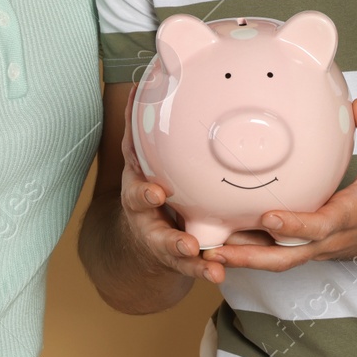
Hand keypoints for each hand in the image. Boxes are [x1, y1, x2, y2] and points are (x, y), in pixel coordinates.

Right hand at [116, 120, 226, 284]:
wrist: (136, 237)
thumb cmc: (146, 186)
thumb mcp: (139, 160)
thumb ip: (143, 129)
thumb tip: (144, 82)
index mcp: (139, 194)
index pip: (137, 193)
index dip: (145, 193)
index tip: (157, 194)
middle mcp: (149, 224)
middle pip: (157, 236)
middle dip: (171, 239)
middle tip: (188, 244)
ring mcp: (164, 244)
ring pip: (177, 255)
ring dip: (193, 262)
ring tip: (212, 267)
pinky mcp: (182, 259)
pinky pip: (196, 267)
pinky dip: (207, 270)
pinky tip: (221, 273)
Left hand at [208, 100, 356, 272]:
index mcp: (348, 215)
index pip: (318, 226)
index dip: (293, 224)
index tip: (268, 217)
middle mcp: (329, 238)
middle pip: (287, 257)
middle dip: (252, 257)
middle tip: (219, 250)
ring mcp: (318, 247)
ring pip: (278, 260)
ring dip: (244, 258)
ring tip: (208, 250)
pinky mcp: (310, 248)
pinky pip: (279, 253)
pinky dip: (252, 252)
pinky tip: (224, 242)